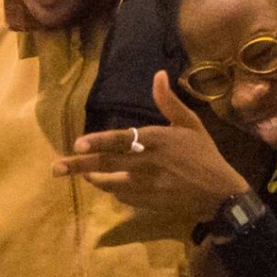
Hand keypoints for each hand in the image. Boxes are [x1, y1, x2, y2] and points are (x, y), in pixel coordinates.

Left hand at [56, 78, 249, 223]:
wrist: (220, 193)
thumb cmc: (204, 154)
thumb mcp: (190, 124)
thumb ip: (169, 102)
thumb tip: (158, 74)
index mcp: (157, 140)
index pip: (122, 140)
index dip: (99, 141)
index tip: (78, 143)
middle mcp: (148, 163)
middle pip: (108, 164)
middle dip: (79, 166)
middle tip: (56, 168)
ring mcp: (147, 186)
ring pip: (111, 183)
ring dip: (93, 178)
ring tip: (79, 173)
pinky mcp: (149, 202)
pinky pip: (123, 197)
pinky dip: (113, 190)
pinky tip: (108, 185)